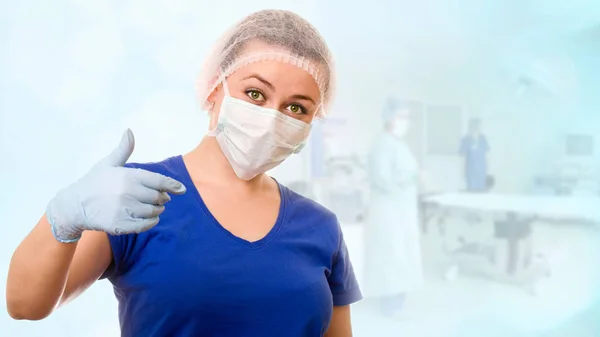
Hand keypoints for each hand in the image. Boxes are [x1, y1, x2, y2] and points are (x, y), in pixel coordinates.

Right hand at [46, 129, 186, 242]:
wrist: (73, 205)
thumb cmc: (94, 182)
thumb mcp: (108, 163)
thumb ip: (123, 149)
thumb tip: (129, 130)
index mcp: (129, 176)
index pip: (159, 181)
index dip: (173, 185)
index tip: (182, 189)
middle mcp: (128, 192)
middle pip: (159, 197)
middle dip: (163, 198)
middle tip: (159, 198)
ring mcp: (125, 209)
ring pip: (154, 211)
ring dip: (157, 210)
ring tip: (153, 207)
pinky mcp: (121, 225)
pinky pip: (145, 225)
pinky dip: (152, 222)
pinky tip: (151, 218)